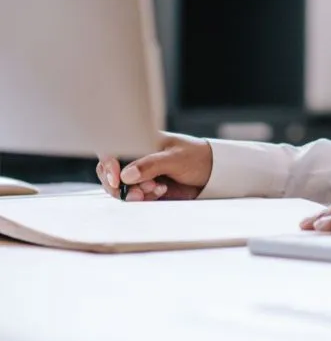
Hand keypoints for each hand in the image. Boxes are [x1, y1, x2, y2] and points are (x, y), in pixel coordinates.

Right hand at [97, 133, 212, 201]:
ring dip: (134, 193)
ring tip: (158, 189)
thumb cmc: (197, 157)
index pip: (111, 151)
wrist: (212, 174)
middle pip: (109, 174)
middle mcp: (136, 157)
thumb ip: (151, 165)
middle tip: (142, 192)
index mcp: (141, 142)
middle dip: (121, 186)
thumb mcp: (176, 158)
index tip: (117, 181)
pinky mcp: (145, 188)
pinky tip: (161, 191)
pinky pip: (133, 197)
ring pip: (119, 188)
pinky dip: (143, 198)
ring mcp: (139, 173)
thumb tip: (125, 175)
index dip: (108, 166)